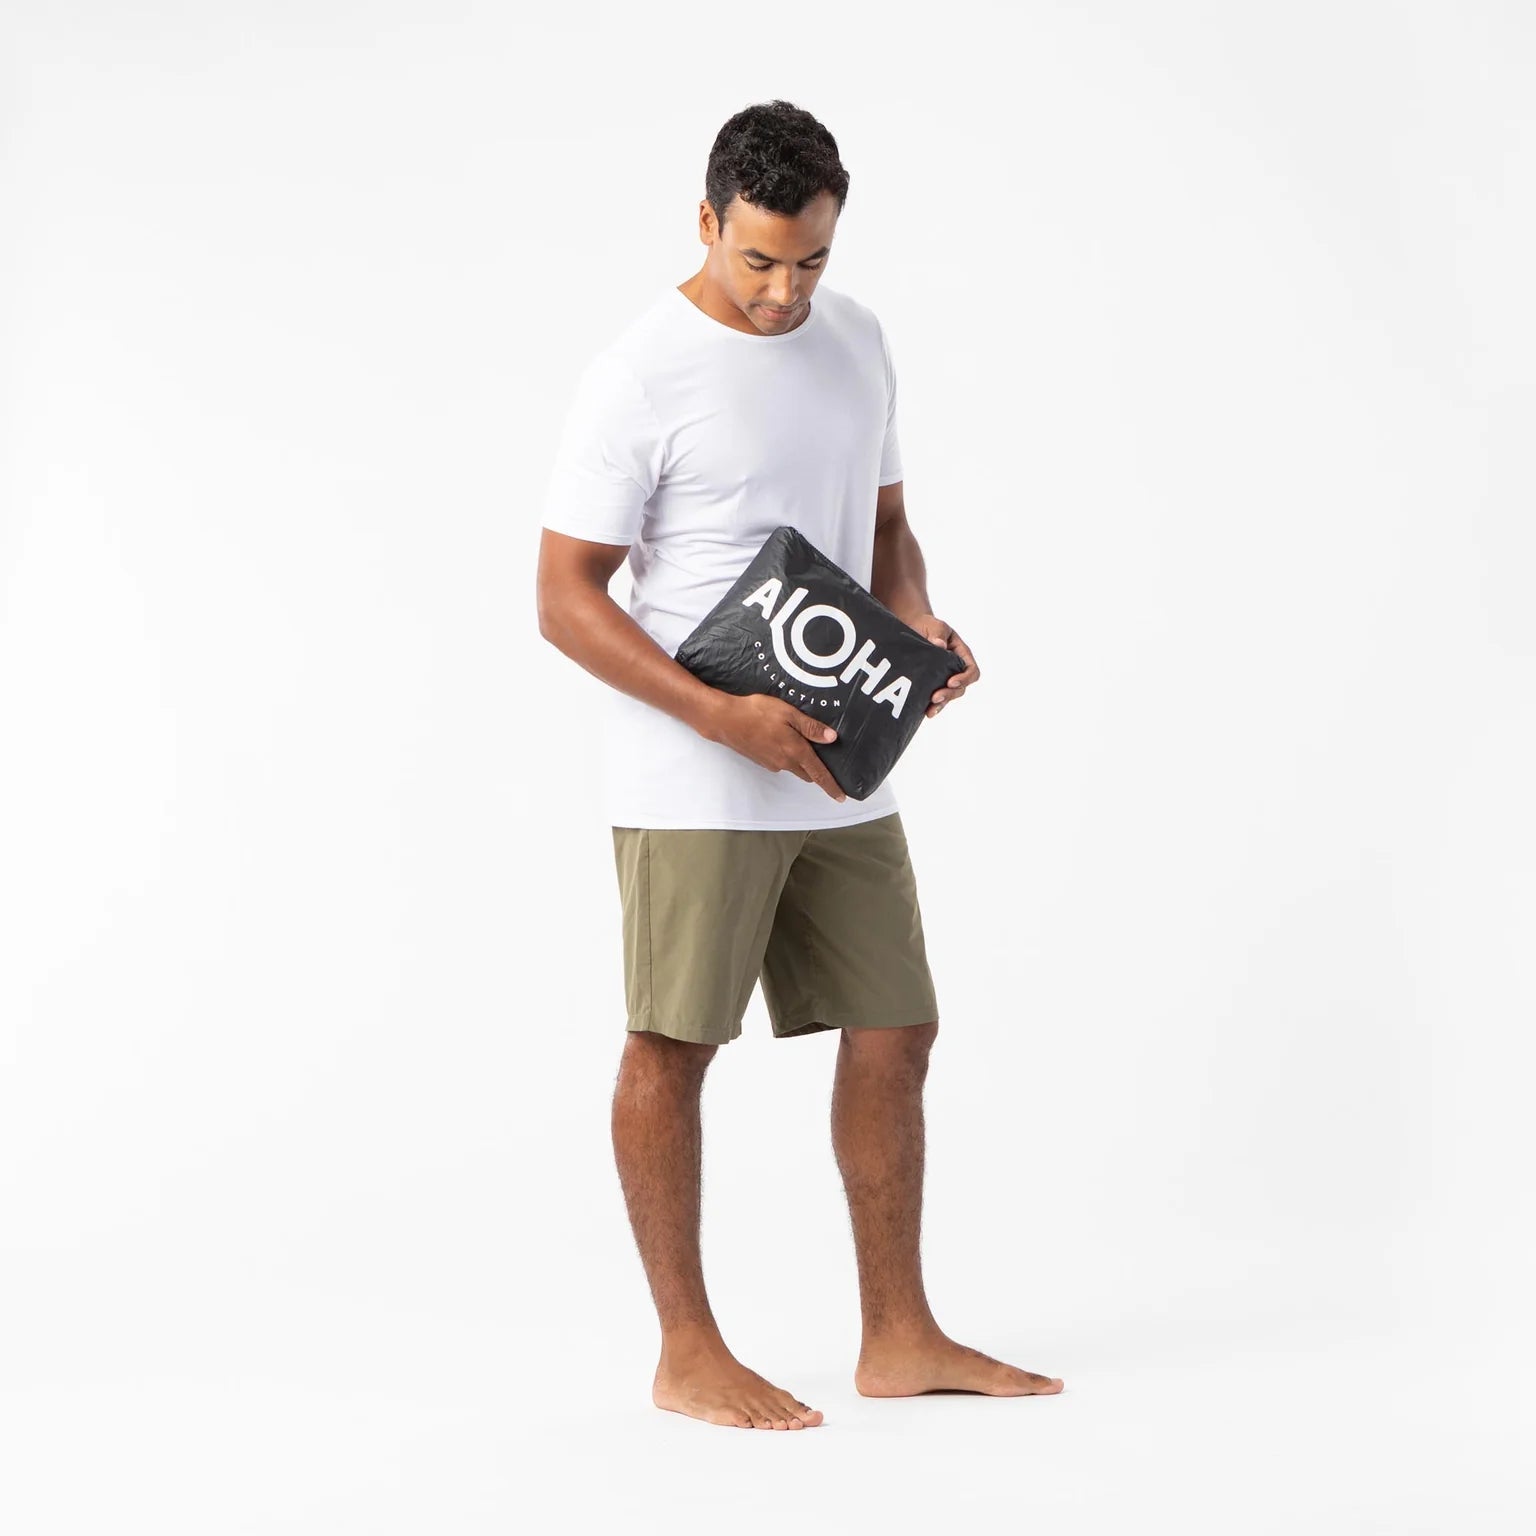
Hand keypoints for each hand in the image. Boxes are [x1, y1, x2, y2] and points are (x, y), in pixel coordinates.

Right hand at [703, 693, 846, 801]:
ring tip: (800, 743)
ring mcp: (772, 763)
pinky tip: (781, 739)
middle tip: (826, 762)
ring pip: (793, 767)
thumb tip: (831, 738)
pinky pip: (780, 762)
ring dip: (801, 762)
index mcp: (795, 751)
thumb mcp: (788, 713)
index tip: (841, 796)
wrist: (725, 720)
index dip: (831, 786)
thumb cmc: (756, 713)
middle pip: (808, 773)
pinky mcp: (761, 760)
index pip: (819, 774)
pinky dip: (786, 755)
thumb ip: (810, 727)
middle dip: (818, 772)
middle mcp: (785, 762)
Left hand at [907, 613, 979, 717]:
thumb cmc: (927, 625)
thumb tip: (940, 645)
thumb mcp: (935, 625)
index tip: (951, 681)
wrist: (911, 628)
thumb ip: (938, 633)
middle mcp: (955, 669)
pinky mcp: (931, 684)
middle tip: (935, 697)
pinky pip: (936, 697)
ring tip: (930, 711)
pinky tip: (925, 712)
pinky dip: (932, 705)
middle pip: (961, 687)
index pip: (971, 670)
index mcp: (961, 654)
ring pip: (949, 695)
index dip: (964, 678)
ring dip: (941, 704)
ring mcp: (943, 677)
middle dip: (949, 694)